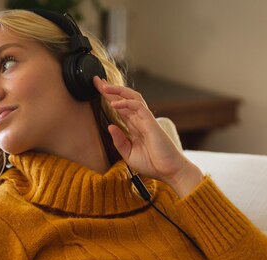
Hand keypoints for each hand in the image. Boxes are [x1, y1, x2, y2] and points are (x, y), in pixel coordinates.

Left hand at [94, 76, 202, 197]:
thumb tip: (110, 127)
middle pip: (124, 99)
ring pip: (132, 98)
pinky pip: (138, 107)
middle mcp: (140, 121)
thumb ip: (119, 141)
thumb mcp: (129, 155)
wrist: (169, 171)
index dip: (109, 98)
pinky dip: (126, 103)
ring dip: (118, 91)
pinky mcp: (151, 123)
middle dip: (111, 89)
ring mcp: (146, 120)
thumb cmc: (153, 164)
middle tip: (97, 81)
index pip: (120, 108)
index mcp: (135, 128)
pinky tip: (114, 103)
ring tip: (104, 86)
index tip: (98, 90)